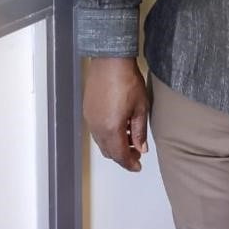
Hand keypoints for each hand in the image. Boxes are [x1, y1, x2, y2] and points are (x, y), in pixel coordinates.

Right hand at [82, 56, 149, 171]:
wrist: (110, 62)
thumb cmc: (127, 81)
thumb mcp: (140, 108)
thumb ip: (140, 131)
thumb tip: (141, 148)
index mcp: (112, 129)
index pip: (120, 155)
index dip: (130, 164)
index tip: (138, 166)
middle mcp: (97, 127)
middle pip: (109, 151)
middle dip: (123, 155)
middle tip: (137, 152)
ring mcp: (90, 119)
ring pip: (101, 142)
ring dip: (115, 145)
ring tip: (130, 138)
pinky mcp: (88, 111)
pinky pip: (96, 131)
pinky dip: (107, 135)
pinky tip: (120, 126)